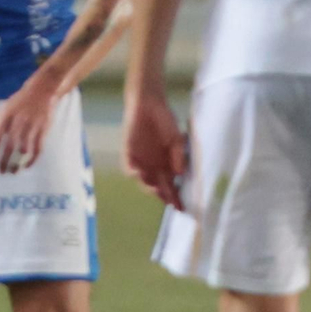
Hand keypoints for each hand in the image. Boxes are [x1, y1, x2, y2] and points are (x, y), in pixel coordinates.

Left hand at [0, 75, 58, 173]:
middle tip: (1, 171)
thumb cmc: (19, 102)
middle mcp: (18, 121)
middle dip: (4, 160)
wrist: (42, 91)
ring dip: (18, 162)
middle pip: (9, 145)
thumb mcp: (2, 111)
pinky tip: (28, 165)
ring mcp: (32, 125)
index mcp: (5, 116)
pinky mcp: (43, 129)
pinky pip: (38, 147)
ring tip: (14, 171)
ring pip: (24, 148)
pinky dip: (33, 158)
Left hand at [123, 88, 187, 209]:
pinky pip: (128, 166)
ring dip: (148, 186)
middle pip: (157, 186)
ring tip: (155, 191)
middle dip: (163, 195)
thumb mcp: (178, 140)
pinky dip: (132, 171)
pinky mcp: (128, 152)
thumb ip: (179, 156)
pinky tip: (138, 174)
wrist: (150, 104)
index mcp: (166, 165)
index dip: (176, 197)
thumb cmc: (166, 121)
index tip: (182, 207)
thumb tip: (179, 173)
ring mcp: (140, 161)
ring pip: (143, 179)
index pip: (171, 186)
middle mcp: (152, 166)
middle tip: (169, 201)